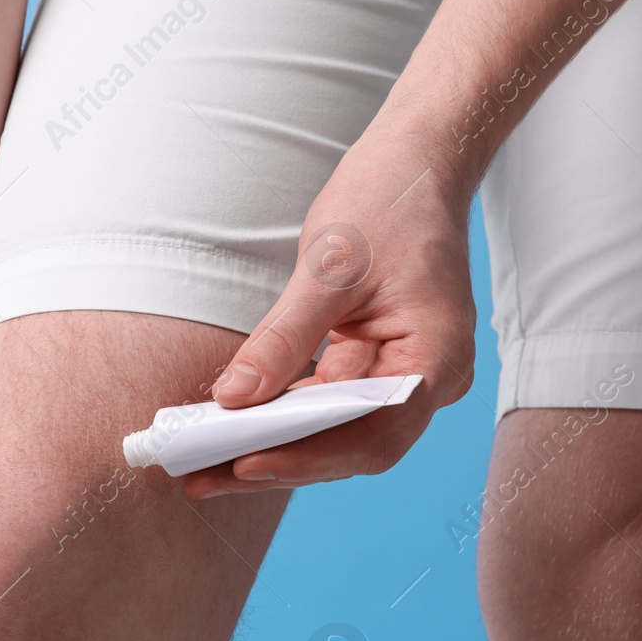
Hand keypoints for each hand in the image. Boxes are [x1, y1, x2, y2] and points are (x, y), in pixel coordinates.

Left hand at [183, 143, 476, 498]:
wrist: (417, 163)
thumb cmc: (389, 200)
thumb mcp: (330, 266)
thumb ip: (284, 337)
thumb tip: (234, 397)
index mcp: (439, 356)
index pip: (375, 431)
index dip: (309, 456)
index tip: (243, 462)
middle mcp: (430, 379)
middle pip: (354, 445)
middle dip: (279, 462)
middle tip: (202, 478)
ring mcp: (404, 375)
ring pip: (336, 432)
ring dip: (273, 445)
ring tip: (203, 462)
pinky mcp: (374, 366)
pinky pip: (326, 405)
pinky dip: (280, 415)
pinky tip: (229, 425)